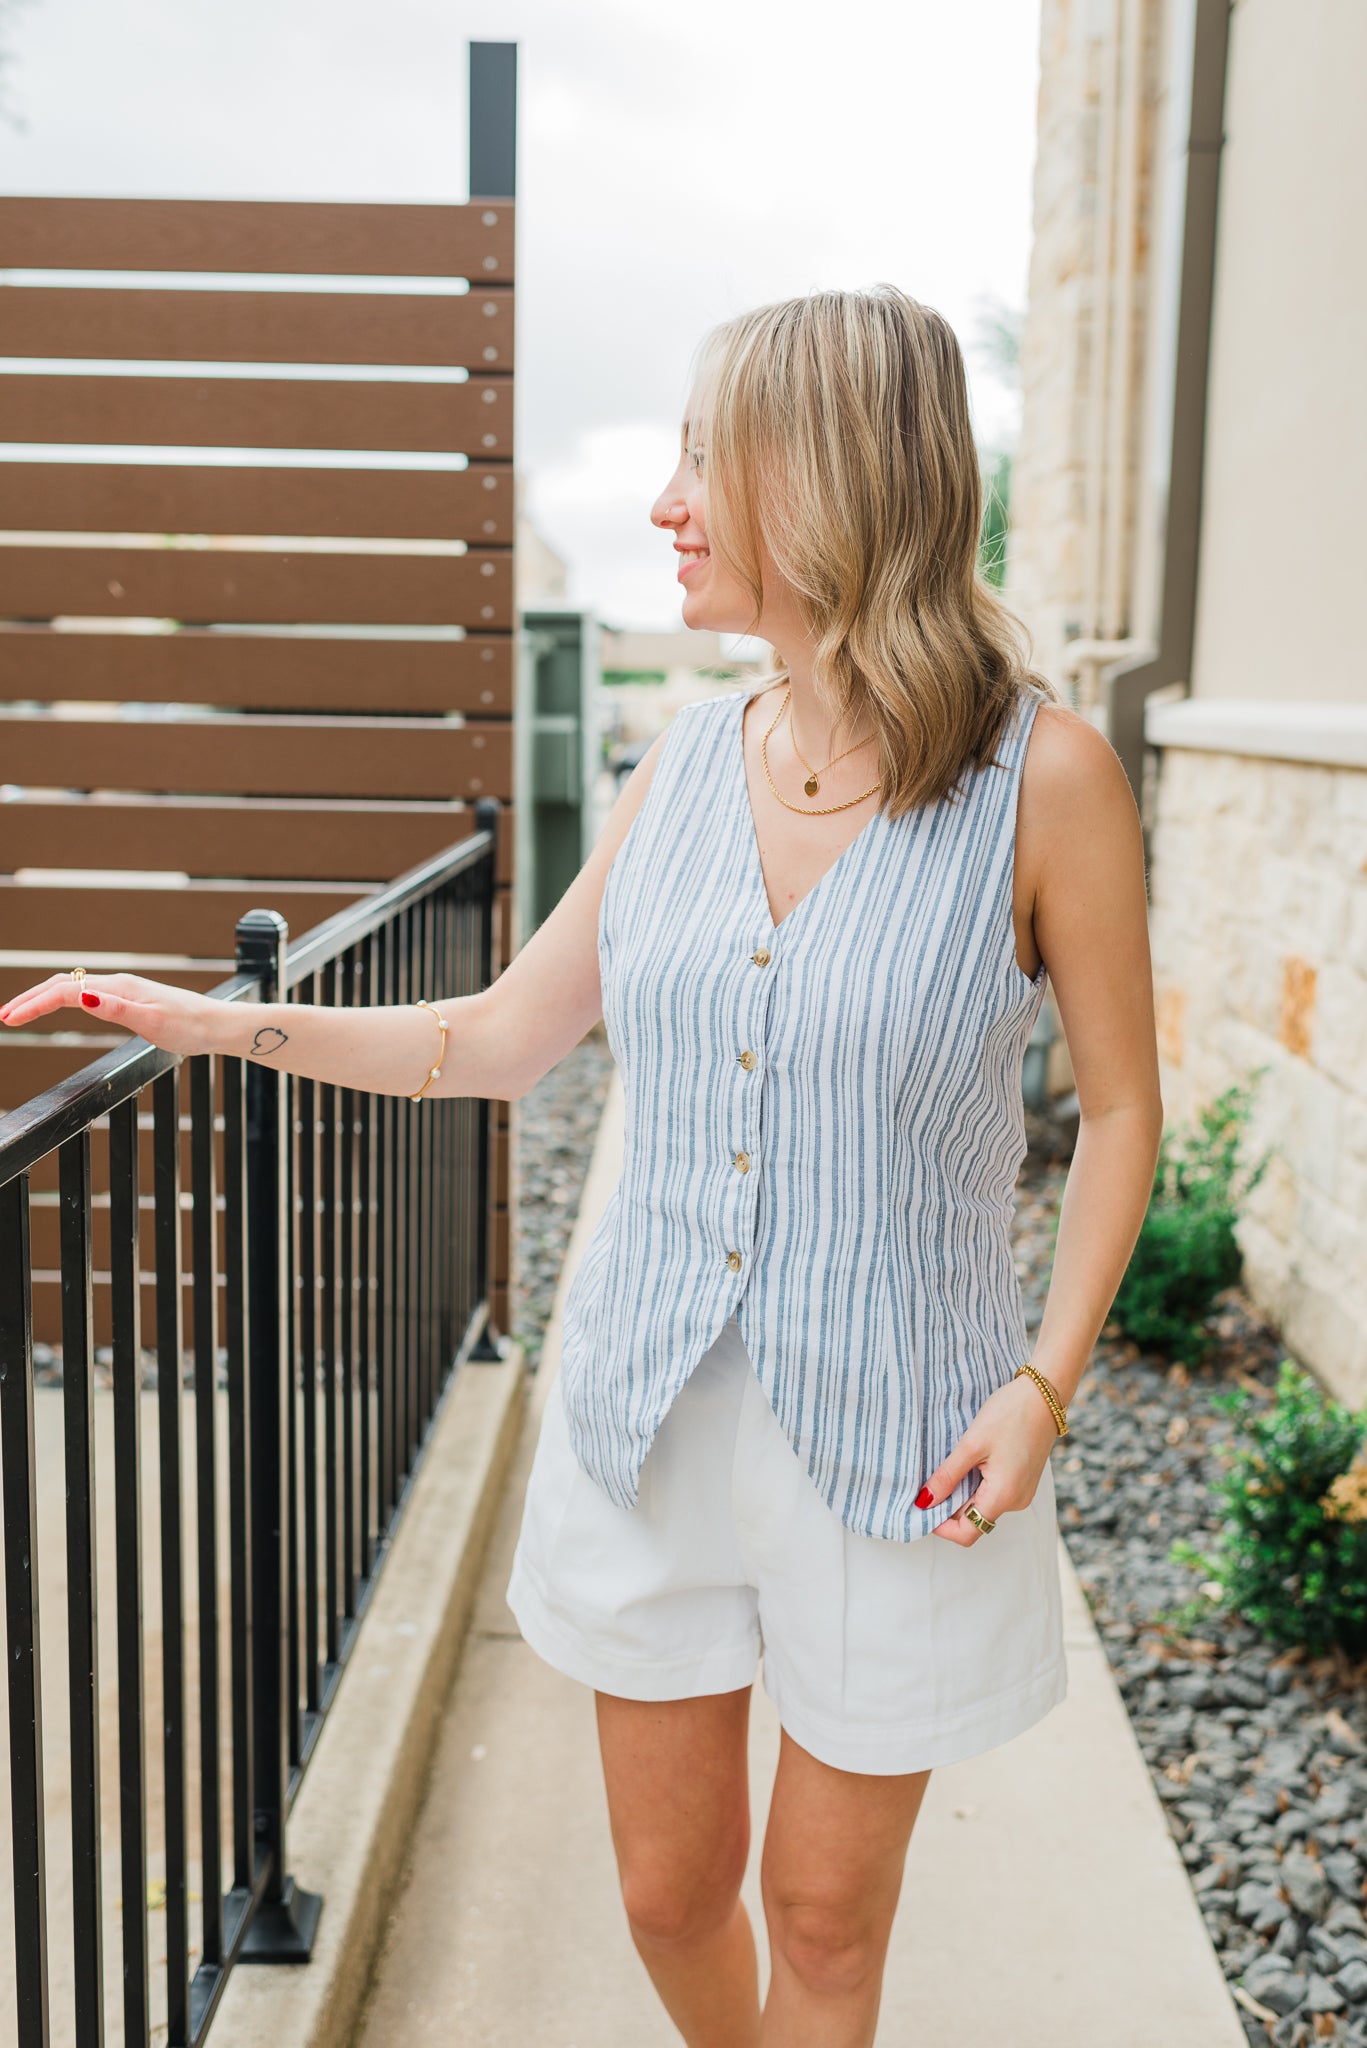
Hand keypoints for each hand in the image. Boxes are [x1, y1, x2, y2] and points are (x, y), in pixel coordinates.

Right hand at [0, 972, 218, 1056]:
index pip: (64, 991)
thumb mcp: (152, 1022)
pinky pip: (84, 993)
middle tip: (3, 1017)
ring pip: (71, 987)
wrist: (216, 1025)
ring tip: (19, 1012)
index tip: (10, 1020)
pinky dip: (61, 999)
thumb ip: (116, 1010)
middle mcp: (116, 984)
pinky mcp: (127, 998)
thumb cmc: (189, 1027)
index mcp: (117, 988)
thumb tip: (81, 997)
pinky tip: (55, 1006)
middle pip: (61, 984)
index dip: (34, 1004)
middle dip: (30, 999)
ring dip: (42, 997)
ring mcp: (121, 990)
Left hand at [917, 1375, 1060, 1546]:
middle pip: (974, 1521)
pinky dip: (977, 1484)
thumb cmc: (1010, 1414)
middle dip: (949, 1506)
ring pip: (983, 1505)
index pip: (967, 1533)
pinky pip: (994, 1493)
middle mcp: (1016, 1501)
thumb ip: (947, 1476)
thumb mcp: (971, 1444)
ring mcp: (1022, 1492)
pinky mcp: (1023, 1481)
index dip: (941, 1526)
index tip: (923, 1504)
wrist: (1045, 1395)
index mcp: (1003, 1496)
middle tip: (931, 1480)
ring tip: (952, 1465)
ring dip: (962, 1493)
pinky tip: (969, 1462)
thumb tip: (924, 1502)